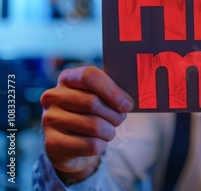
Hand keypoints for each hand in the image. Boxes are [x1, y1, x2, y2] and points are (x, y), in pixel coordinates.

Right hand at [40, 66, 133, 183]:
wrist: (70, 143)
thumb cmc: (92, 113)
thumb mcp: (101, 97)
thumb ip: (114, 92)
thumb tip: (131, 101)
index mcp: (68, 78)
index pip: (89, 76)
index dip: (112, 90)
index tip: (127, 104)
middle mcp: (53, 96)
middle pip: (93, 103)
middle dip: (114, 114)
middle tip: (120, 119)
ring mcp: (49, 119)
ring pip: (94, 125)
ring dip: (109, 131)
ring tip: (108, 131)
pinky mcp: (52, 143)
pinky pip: (89, 145)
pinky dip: (101, 145)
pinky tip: (98, 143)